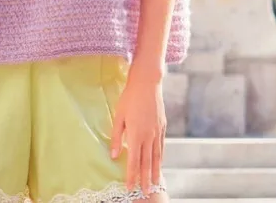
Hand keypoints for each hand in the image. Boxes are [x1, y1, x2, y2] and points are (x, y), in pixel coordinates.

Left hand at [110, 69, 166, 195]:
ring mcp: (157, 132)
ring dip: (155, 171)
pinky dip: (161, 157)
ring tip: (154, 183)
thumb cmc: (129, 98)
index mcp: (136, 134)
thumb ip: (116, 137)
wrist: (147, 83)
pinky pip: (161, 146)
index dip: (131, 176)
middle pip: (146, 162)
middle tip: (145, 192)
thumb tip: (113, 155)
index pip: (133, 161)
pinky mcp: (162, 126)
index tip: (130, 187)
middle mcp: (148, 136)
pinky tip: (159, 163)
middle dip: (144, 178)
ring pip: (156, 156)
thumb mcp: (118, 116)